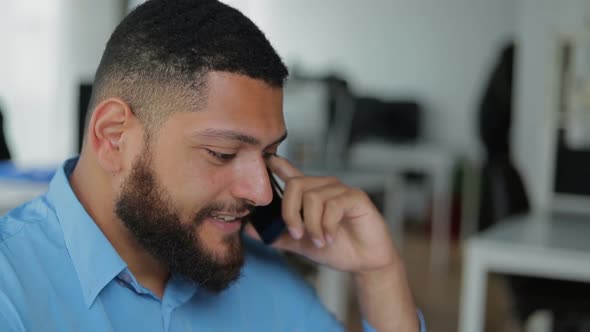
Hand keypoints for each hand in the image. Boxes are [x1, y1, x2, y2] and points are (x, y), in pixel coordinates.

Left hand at [245, 155, 399, 272]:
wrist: (363, 261)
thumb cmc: (335, 248)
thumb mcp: (299, 243)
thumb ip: (276, 234)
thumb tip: (247, 229)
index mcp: (310, 194)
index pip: (290, 173)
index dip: (276, 164)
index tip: (265, 159)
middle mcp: (324, 187)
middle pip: (295, 185)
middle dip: (290, 212)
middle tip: (296, 233)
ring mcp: (341, 190)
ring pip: (313, 198)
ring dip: (312, 225)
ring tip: (319, 241)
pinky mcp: (356, 197)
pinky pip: (333, 205)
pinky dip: (327, 226)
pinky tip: (329, 237)